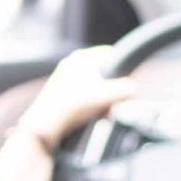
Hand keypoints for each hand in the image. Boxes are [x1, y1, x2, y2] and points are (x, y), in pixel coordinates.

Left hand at [18, 45, 137, 146]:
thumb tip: (135, 90)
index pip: (111, 54)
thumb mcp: (105, 96)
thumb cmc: (70, 107)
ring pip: (94, 85)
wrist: (45, 125)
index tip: (129, 82)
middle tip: (116, 101)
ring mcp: (65, 78)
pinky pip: (84, 95)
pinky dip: (92, 104)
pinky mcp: (61, 93)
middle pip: (103, 72)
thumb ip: (125, 90)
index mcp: (82, 57)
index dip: (122, 69)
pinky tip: (94, 116)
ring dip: (103, 98)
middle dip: (113, 88)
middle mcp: (72, 64)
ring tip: (105, 111)